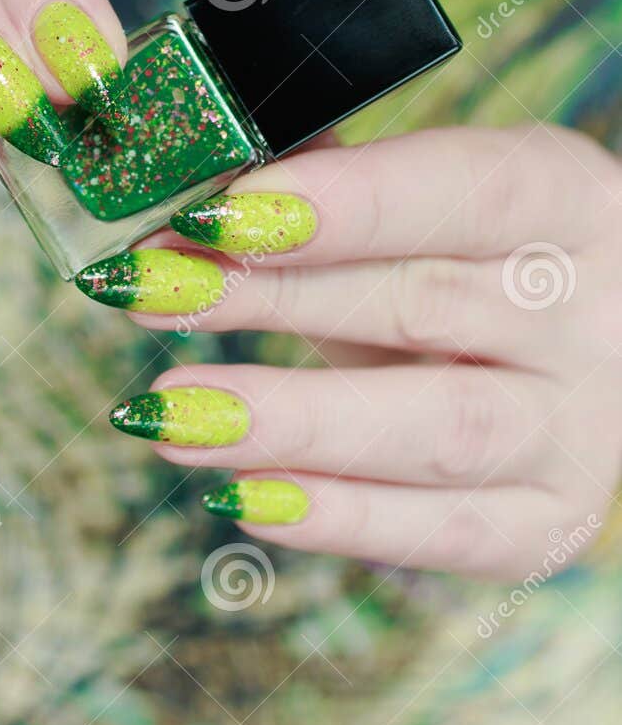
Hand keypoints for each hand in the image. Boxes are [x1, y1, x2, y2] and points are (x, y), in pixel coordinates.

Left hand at [82, 125, 619, 577]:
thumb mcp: (414, 206)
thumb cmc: (465, 260)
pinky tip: (238, 494)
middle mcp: (593, 315)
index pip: (463, 192)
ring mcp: (580, 429)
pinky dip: (334, 518)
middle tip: (148, 294)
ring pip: (436, 431)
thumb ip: (319, 194)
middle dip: (269, 300)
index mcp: (568, 201)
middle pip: (424, 307)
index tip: (216, 213)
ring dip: (290, 424)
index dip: (343, 203)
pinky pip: (441, 532)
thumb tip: (186, 213)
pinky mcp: (550, 522)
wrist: (573, 357)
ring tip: (168, 412)